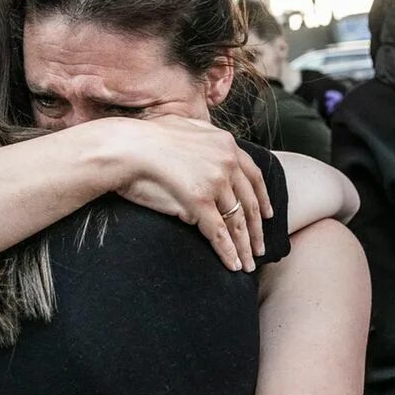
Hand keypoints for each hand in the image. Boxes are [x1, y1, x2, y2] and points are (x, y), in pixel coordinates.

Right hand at [96, 116, 273, 272]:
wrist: (126, 146)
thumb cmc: (145, 139)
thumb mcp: (184, 128)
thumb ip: (203, 142)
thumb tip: (208, 160)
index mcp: (226, 144)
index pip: (253, 175)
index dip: (262, 198)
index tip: (268, 215)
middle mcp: (227, 161)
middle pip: (250, 202)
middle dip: (257, 229)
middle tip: (261, 248)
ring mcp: (215, 181)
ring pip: (237, 221)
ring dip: (244, 246)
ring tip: (248, 264)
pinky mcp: (199, 201)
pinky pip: (219, 233)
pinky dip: (228, 252)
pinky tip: (233, 265)